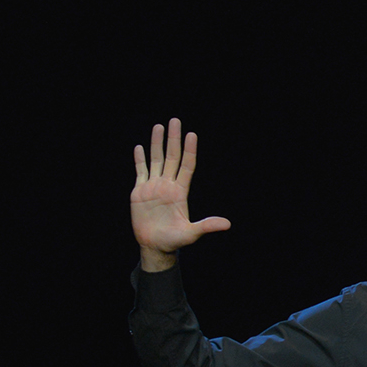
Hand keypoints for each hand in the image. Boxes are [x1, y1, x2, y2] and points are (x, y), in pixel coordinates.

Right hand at [131, 118, 231, 269]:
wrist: (155, 246)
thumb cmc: (174, 240)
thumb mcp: (192, 234)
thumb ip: (207, 226)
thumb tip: (227, 224)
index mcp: (180, 192)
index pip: (186, 166)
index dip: (189, 150)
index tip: (192, 134)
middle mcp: (168, 185)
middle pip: (171, 157)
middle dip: (173, 139)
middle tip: (175, 121)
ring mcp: (153, 187)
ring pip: (156, 160)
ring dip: (156, 143)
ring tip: (158, 126)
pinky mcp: (140, 191)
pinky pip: (140, 171)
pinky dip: (139, 159)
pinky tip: (139, 147)